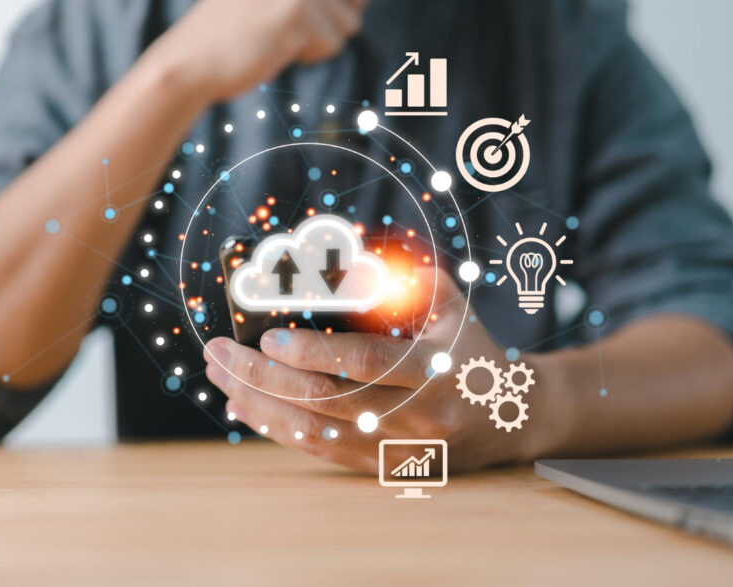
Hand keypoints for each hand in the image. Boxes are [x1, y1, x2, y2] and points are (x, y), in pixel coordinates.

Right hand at [147, 0, 373, 103]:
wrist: (190, 60)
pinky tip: (280, 51)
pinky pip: (334, 42)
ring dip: (324, 39)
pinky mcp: (298, 8)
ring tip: (282, 39)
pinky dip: (313, 55)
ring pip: (350, 19)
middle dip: (338, 17)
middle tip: (299, 30)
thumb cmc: (229, 32)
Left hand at [202, 269, 551, 473]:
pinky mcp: (388, 469)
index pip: (365, 365)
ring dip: (260, 406)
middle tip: (219, 353)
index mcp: (436, 373)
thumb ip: (402, 281)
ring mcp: (401, 450)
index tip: (268, 338)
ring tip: (219, 379)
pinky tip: (249, 409)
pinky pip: (323, 453)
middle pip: (327, 402)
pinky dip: (280, 431)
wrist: (514, 416)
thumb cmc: (473, 349)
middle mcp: (418, 418)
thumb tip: (342, 263)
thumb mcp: (450, 306)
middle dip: (264, 377)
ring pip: (316, 433)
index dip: (314, 353)